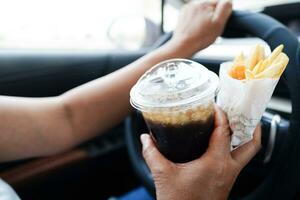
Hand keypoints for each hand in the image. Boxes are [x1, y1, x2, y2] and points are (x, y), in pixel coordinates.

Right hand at [140, 106, 260, 199]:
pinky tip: (222, 143)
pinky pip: (239, 160)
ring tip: (236, 123)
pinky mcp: (227, 181)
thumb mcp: (162, 174)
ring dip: (246, 136)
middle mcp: (228, 169)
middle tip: (240, 111)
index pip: (225, 132)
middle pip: (251, 143)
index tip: (214, 106)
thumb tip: (146, 138)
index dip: (221, 115)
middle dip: (250, 124)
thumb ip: (151, 153)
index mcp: (215, 163)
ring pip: (248, 152)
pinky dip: (236, 147)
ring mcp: (230, 176)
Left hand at [167, 0, 231, 56]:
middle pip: (210, 7)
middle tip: (208, 28)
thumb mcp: (218, 23)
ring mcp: (188, 8)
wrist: (183, 45)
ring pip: (202, 11)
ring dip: (203, 19)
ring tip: (200, 30)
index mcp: (206, 3)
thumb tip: (228, 1)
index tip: (216, 24)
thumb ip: (225, 8)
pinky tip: (194, 29)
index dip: (220, 15)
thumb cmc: (200, 37)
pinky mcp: (183, 14)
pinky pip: (193, 15)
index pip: (221, 4)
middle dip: (211, 16)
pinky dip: (195, 21)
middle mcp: (196, 3)